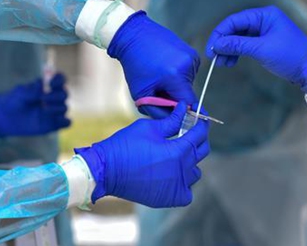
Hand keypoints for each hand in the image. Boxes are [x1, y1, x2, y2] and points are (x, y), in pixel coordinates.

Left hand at [0, 74, 70, 136]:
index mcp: (47, 86)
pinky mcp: (53, 124)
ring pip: (65, 108)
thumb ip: (31, 91)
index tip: (51, 83)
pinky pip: (66, 123)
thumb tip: (42, 89)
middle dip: (56, 96)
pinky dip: (64, 121)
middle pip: (64, 94)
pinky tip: (55, 120)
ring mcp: (54, 111)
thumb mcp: (19, 94)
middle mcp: (54, 98)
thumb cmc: (14, 101)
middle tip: (43, 98)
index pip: (60, 79)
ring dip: (56, 108)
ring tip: (43, 109)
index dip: (59, 80)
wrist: (7, 118)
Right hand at [75, 102, 209, 207]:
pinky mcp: (169, 198)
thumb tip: (185, 108)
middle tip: (189, 134)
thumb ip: (171, 120)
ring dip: (189, 162)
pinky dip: (183, 184)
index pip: (199, 135)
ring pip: (194, 172)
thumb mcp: (149, 127)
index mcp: (178, 151)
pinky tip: (173, 175)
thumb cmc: (125, 145)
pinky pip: (186, 191)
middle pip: (201, 153)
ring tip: (176, 156)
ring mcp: (176, 186)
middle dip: (198, 140)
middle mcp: (181, 170)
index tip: (200, 120)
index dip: (201, 125)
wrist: (106, 170)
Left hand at [108, 12, 199, 116]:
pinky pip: (188, 71)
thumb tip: (174, 120)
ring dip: (177, 84)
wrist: (133, 35)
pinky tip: (165, 66)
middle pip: (187, 92)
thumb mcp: (141, 93)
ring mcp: (191, 56)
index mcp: (175, 76)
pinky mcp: (191, 51)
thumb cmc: (134, 64)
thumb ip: (158, 111)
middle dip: (175, 95)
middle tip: (158, 88)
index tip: (176, 112)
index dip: (182, 111)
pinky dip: (179, 73)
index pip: (189, 103)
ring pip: (188, 82)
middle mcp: (187, 64)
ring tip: (160, 74)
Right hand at [206, 6, 306, 93]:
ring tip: (222, 63)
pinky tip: (230, 62)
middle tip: (213, 57)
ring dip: (229, 50)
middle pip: (235, 28)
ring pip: (238, 37)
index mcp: (264, 15)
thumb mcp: (261, 50)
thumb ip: (237, 45)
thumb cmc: (290, 56)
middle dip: (223, 43)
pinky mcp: (264, 42)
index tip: (211, 49)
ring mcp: (263, 31)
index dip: (220, 34)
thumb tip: (217, 44)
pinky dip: (237, 53)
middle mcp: (263, 19)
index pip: (235, 20)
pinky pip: (245, 44)